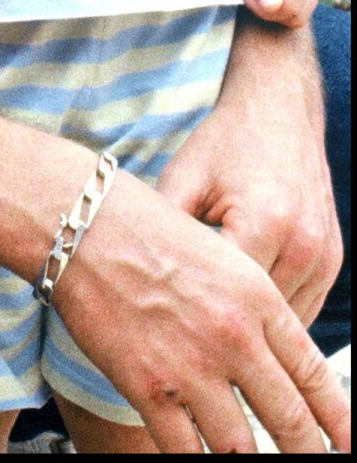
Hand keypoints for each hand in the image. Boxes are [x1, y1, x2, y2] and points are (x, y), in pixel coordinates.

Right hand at [56, 171, 349, 452]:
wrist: (79, 221)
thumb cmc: (141, 226)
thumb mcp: (217, 255)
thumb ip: (251, 309)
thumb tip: (272, 361)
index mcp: (258, 296)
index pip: (315, 375)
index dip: (338, 421)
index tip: (346, 444)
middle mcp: (235, 335)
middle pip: (289, 421)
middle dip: (306, 453)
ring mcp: (192, 365)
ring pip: (242, 447)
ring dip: (249, 460)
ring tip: (252, 461)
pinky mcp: (149, 387)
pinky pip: (185, 450)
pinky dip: (195, 461)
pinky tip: (200, 458)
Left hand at [156, 14, 341, 324]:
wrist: (277, 108)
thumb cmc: (226, 141)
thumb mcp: (185, 177)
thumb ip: (166, 230)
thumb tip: (134, 278)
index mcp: (264, 223)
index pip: (228, 300)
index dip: (194, 324)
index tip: (166, 341)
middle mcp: (302, 244)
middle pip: (260, 321)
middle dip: (224, 339)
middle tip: (185, 357)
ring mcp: (323, 254)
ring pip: (286, 325)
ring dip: (254, 337)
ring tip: (210, 347)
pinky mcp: (332, 258)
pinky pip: (304, 308)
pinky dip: (275, 321)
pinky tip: (241, 322)